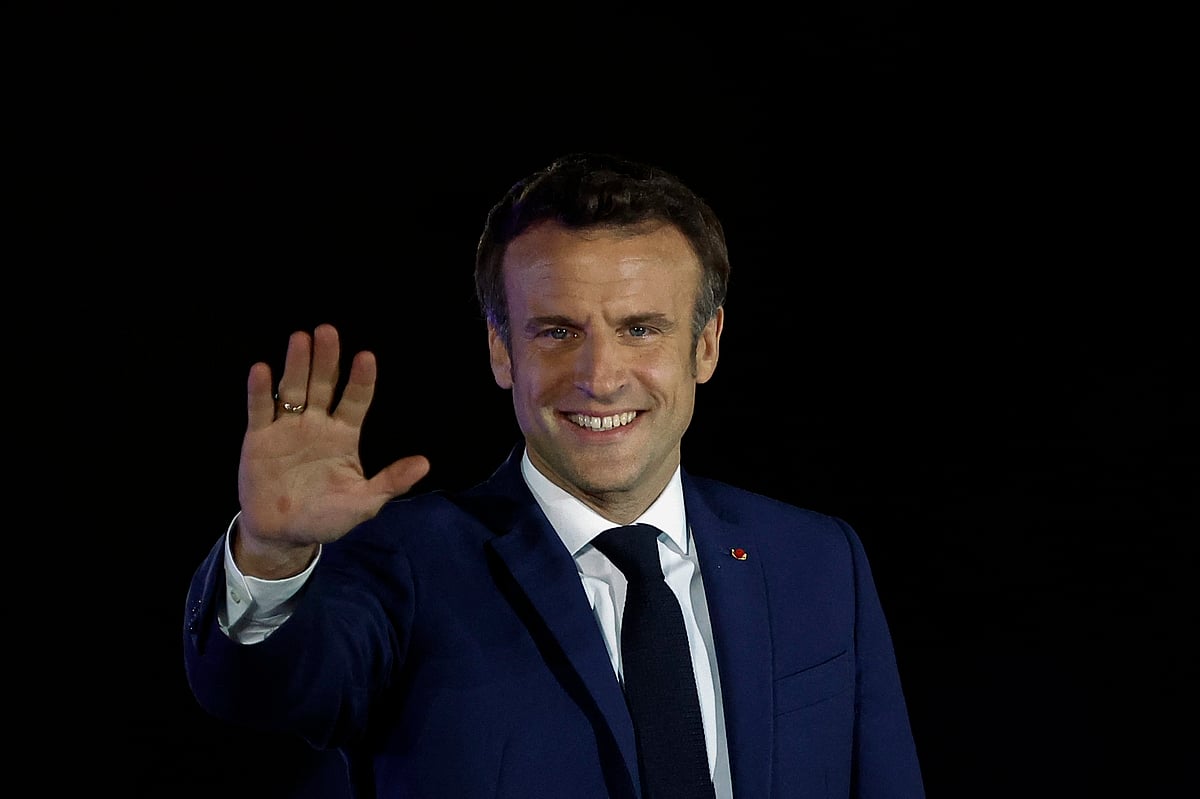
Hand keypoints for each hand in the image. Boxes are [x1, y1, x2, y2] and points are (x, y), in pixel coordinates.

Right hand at [234, 323, 430, 577]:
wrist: (284, 534)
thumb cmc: (327, 516)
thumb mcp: (364, 503)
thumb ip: (390, 482)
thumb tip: (425, 463)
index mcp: (344, 435)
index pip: (355, 400)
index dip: (361, 380)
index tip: (366, 357)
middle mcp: (317, 424)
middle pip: (323, 385)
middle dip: (326, 359)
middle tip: (328, 330)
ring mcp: (287, 428)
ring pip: (293, 389)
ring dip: (296, 364)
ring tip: (300, 338)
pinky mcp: (259, 438)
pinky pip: (260, 409)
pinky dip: (260, 391)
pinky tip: (261, 369)